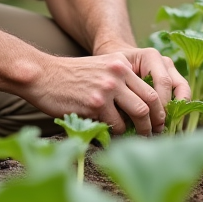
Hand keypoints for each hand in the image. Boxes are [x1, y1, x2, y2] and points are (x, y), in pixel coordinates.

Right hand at [23, 49, 185, 135]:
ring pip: (140, 113)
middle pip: (152, 100)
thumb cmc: (70, 77)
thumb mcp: (100, 69)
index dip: (160, 106)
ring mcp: (108, 88)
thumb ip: (121, 81)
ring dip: (142, 130)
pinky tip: (112, 135)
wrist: (42, 76)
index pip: (153, 86)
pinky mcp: (96, 104)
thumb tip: (144, 108)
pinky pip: (117, 125)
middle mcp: (119, 73)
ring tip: (139, 137)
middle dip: (158, 120)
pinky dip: (118, 134)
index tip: (160, 119)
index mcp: (122, 63)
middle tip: (157, 132)